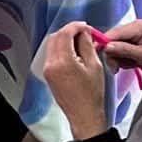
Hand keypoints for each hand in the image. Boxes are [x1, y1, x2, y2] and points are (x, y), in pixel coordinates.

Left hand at [40, 24, 109, 140]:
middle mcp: (51, 64)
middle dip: (68, 32)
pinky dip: (61, 49)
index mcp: (63, 61)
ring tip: (80, 42)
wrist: (83, 115)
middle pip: (55, 38)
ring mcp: (47, 70)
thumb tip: (84, 32)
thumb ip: (87, 46)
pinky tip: (74, 52)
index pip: (64, 34)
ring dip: (64, 40)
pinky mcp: (47, 75)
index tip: (85, 26)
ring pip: (51, 46)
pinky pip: (51, 55)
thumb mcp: (94, 66)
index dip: (75, 27)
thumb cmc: (92, 93)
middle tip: (83, 32)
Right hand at [98, 17, 141, 71]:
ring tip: (127, 66)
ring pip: (115, 44)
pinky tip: (130, 62)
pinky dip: (122, 57)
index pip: (114, 32)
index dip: (104, 43)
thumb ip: (125, 50)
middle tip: (115, 68)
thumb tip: (107, 47)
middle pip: (113, 38)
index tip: (96, 54)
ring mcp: (134, 32)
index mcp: (139, 26)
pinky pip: (121, 47)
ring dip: (118, 57)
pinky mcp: (134, 39)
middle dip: (112, 54)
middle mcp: (135, 26)